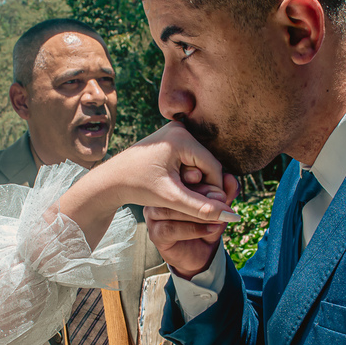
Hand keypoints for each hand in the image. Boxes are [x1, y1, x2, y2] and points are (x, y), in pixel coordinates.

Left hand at [60, 121, 238, 246]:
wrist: (112, 178)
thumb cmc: (138, 187)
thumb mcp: (171, 199)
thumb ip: (202, 208)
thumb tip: (233, 216)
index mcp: (182, 137)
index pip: (213, 167)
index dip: (213, 191)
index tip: (206, 208)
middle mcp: (180, 128)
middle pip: (207, 163)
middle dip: (201, 185)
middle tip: (186, 201)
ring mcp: (175, 130)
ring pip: (199, 162)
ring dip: (194, 181)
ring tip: (176, 193)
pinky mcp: (171, 136)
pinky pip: (190, 158)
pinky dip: (186, 174)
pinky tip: (172, 184)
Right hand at [146, 171, 239, 278]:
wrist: (202, 255)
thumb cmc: (208, 225)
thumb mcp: (219, 208)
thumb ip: (225, 193)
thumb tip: (230, 178)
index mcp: (172, 185)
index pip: (182, 176)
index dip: (201, 181)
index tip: (221, 192)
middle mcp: (159, 197)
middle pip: (176, 192)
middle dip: (203, 198)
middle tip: (223, 203)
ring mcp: (153, 215)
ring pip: (172, 210)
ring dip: (199, 215)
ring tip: (219, 219)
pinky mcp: (155, 233)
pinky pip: (171, 228)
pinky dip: (194, 229)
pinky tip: (211, 229)